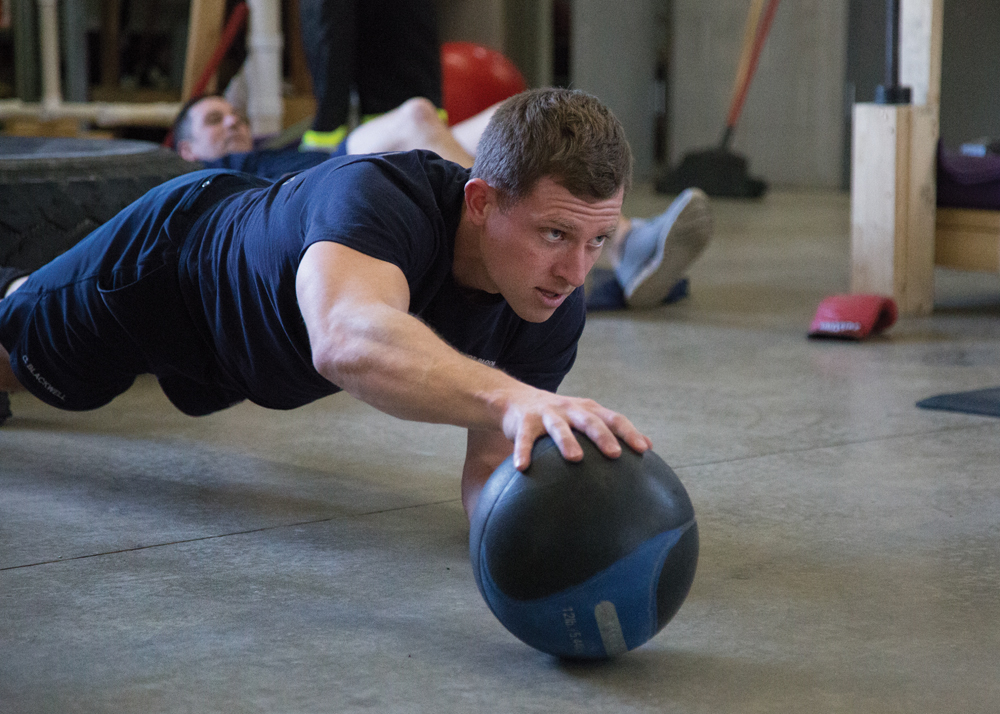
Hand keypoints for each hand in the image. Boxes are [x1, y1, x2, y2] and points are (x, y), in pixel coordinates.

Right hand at [500, 386, 651, 470]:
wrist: (517, 399)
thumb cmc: (561, 416)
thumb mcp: (586, 418)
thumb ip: (614, 430)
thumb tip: (649, 446)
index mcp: (588, 410)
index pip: (613, 419)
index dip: (629, 433)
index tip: (644, 450)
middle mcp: (570, 410)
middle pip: (589, 421)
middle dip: (602, 436)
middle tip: (615, 453)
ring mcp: (547, 414)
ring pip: (558, 428)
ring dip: (567, 441)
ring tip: (574, 457)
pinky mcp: (525, 422)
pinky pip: (524, 438)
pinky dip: (522, 451)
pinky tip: (522, 467)